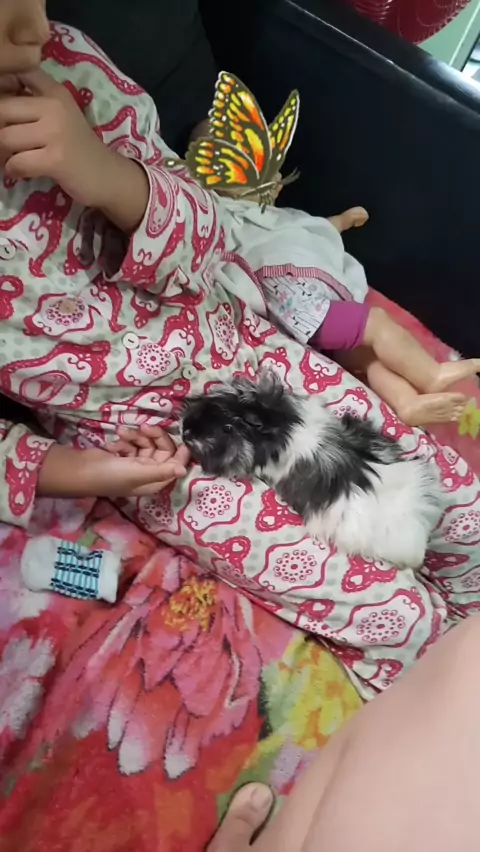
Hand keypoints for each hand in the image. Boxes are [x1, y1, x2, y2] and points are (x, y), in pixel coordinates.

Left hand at [0, 69, 108, 205]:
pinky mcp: (56, 159)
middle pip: (1, 109)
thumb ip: (31, 101)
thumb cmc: (77, 147)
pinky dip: (13, 170)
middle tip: (6, 144)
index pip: (16, 74)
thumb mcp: (58, 115)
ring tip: (12, 158)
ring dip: (3, 153)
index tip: (12, 115)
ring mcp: (56, 132)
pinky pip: (17, 162)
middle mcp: (55, 106)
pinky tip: (21, 172)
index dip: (3, 92)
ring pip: (5, 137)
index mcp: (53, 91)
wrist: (107, 176)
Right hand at [38, 427, 189, 498]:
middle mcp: (148, 473)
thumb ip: (163, 470)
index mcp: (155, 481)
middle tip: (143, 427)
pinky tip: (113, 444)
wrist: (80, 471)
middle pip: (161, 449)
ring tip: (121, 433)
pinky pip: (132, 443)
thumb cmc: (111, 475)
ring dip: (135, 436)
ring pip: (145, 443)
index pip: (175, 464)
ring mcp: (135, 464)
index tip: (181, 436)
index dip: (179, 451)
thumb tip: (185, 470)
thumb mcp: (139, 472)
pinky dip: (124, 441)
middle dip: (152, 436)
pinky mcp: (124, 456)